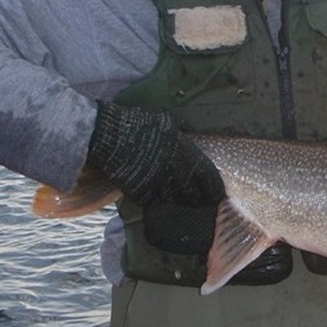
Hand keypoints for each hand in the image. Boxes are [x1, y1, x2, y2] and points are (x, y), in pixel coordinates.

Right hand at [87, 101, 225, 206]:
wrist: (108, 135)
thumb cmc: (136, 123)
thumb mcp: (164, 122)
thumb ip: (178, 135)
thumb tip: (187, 139)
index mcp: (182, 149)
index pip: (206, 173)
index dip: (213, 186)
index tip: (218, 193)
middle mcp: (173, 168)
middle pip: (192, 191)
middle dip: (198, 198)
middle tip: (203, 203)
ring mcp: (157, 182)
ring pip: (174, 198)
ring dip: (179, 201)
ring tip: (182, 203)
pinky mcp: (141, 192)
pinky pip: (154, 201)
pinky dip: (158, 201)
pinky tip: (158, 199)